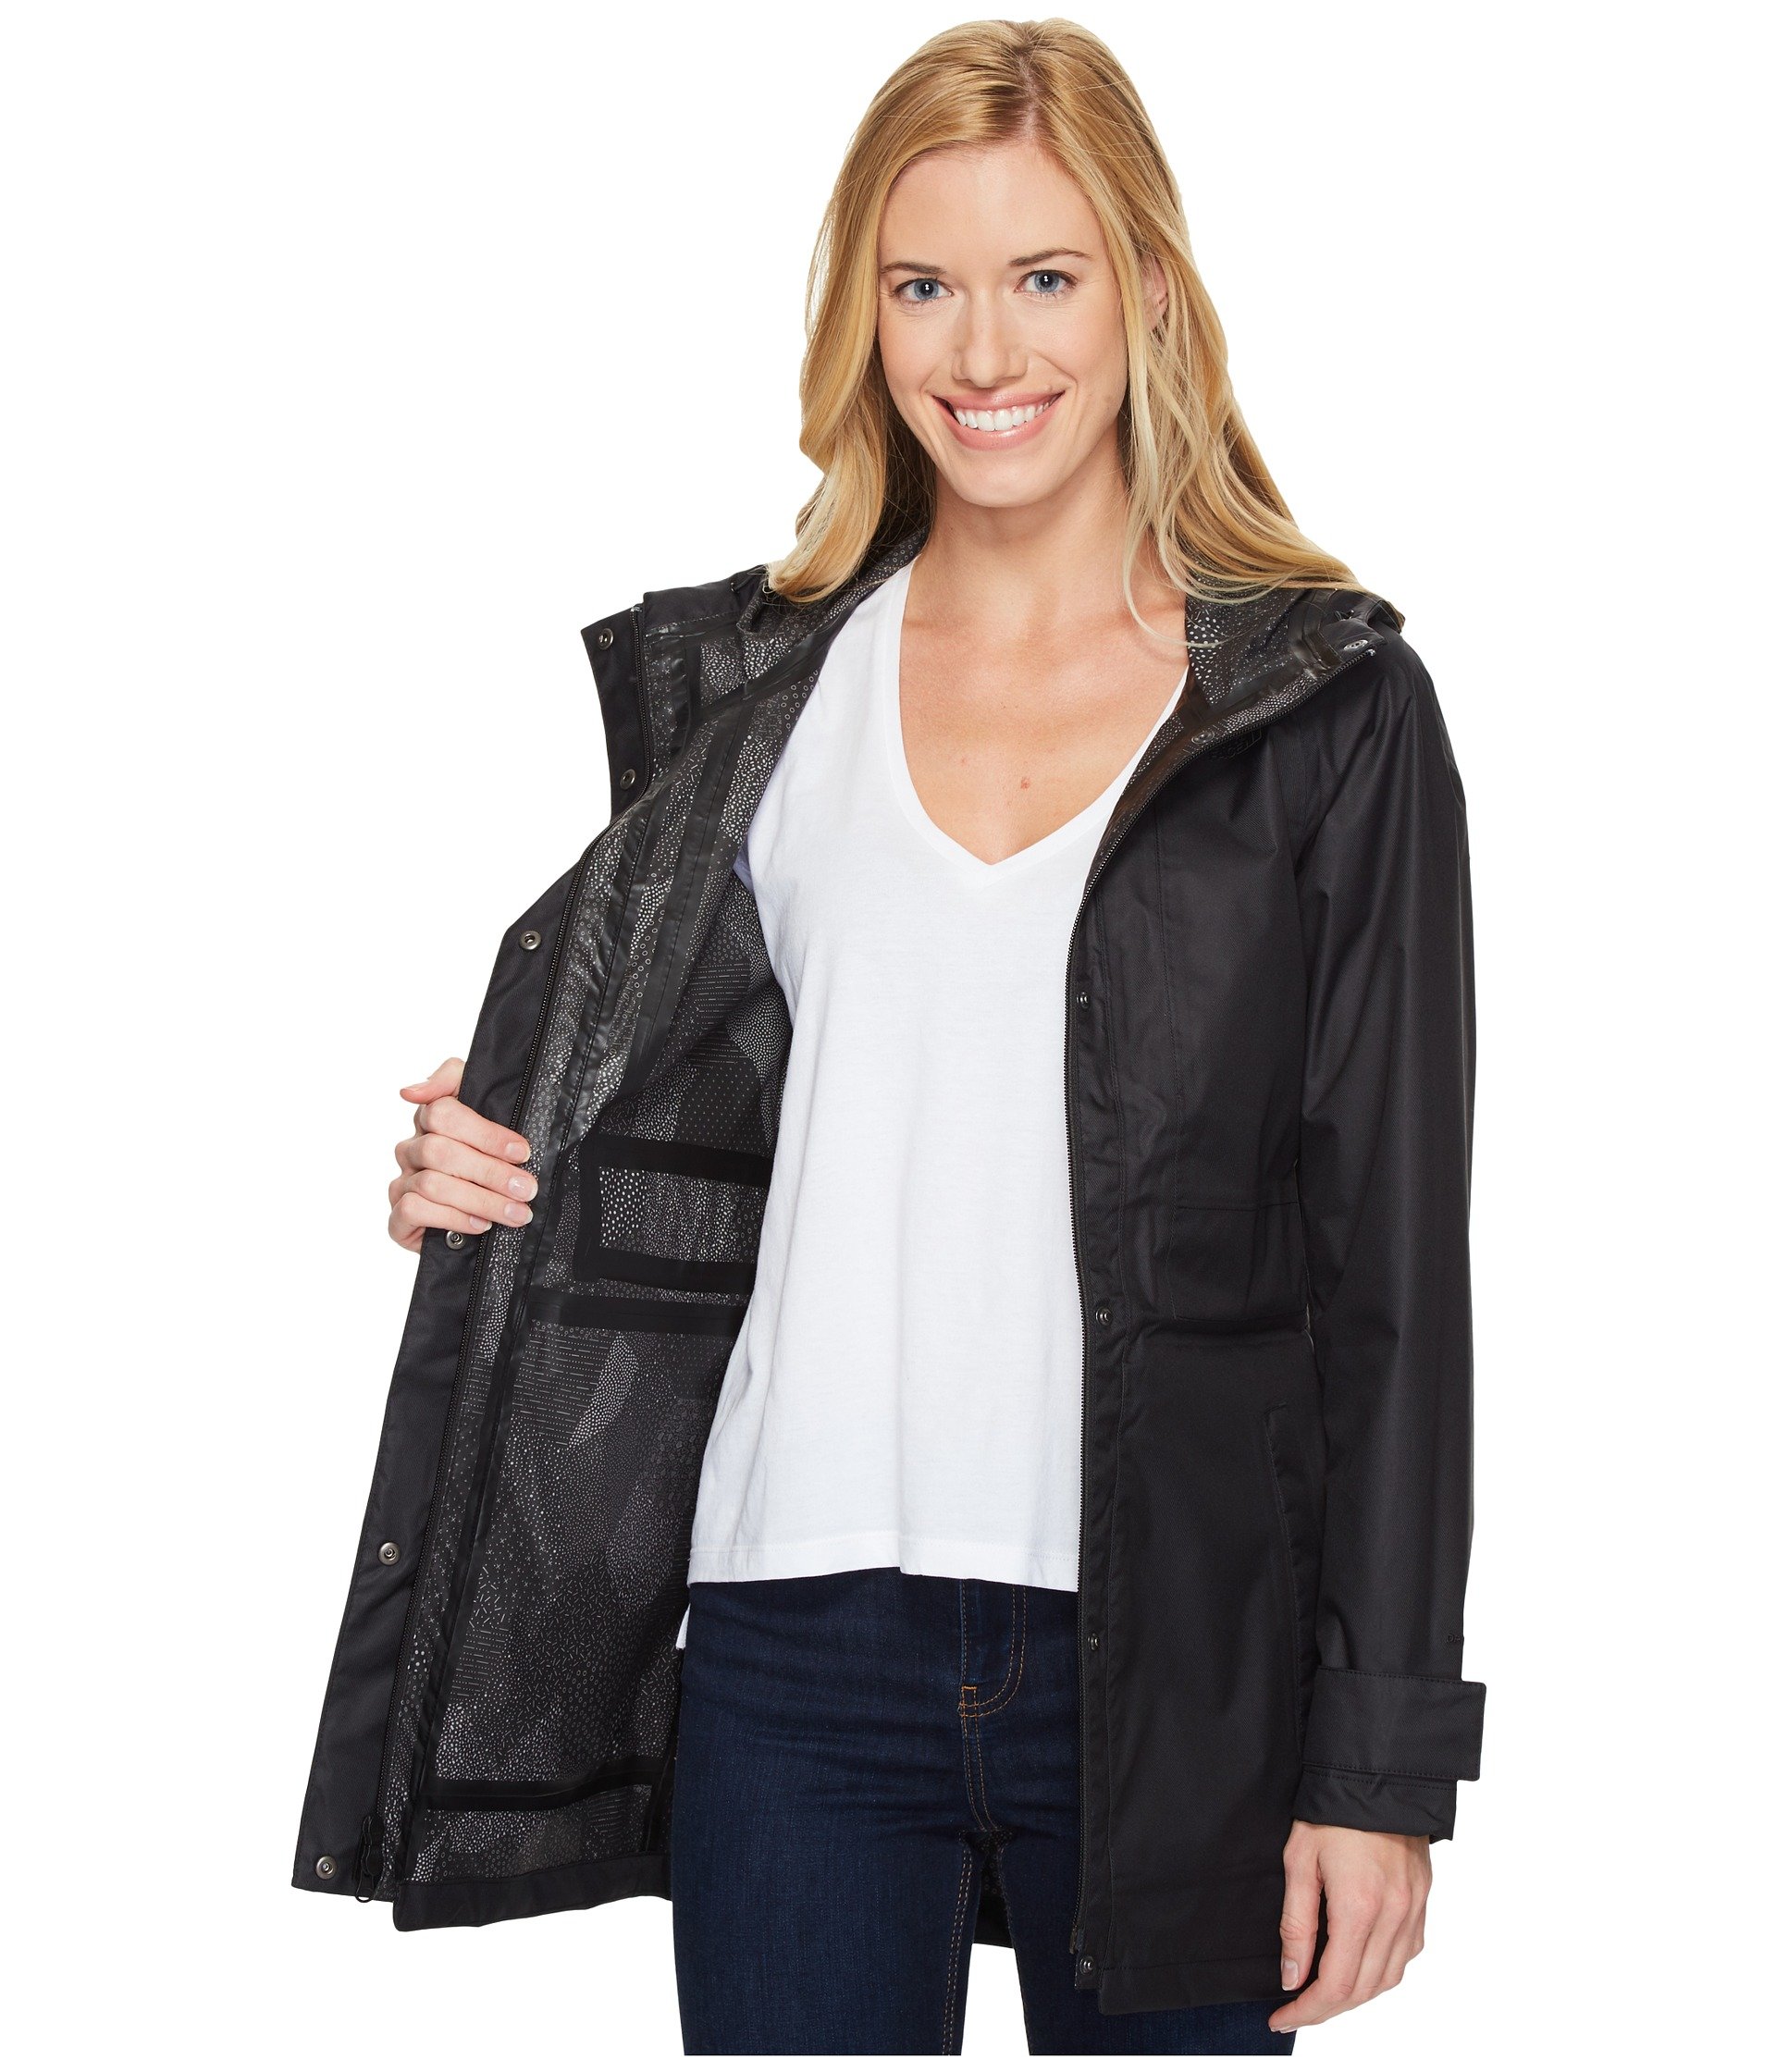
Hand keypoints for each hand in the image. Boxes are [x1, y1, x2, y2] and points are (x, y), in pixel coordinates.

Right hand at [386, 1057, 534, 1252]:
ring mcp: (402, 1184)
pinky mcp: (397, 1219)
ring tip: (515, 1213)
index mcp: (430, 1121)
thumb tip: (411, 1091)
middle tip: (526, 1189)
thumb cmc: (490, 1167)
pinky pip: (413, 1209)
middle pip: (440, 1151)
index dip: (485, 1133)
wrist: (480, 1230)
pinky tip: (479, 1224)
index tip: (522, 1152)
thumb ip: (454, 1081)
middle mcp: (412, 1150)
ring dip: (481, 1200)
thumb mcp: (491, 1119)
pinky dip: (451, 1217)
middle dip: (490, 1172)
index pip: (443, 1111)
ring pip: (431, 1183)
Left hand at [1270, 1820, 1429, 2031]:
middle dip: (1326, 2009)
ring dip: (1356, 1995)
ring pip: (1388, 1979)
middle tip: (1295, 2011)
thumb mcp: (1299, 1862)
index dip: (1307, 2010)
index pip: (1335, 1985)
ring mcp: (1415, 1911)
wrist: (1377, 1776)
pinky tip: (1359, 1966)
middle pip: (1363, 1990)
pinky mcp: (1424, 1902)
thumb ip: (1296, 1924)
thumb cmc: (1332, 1812)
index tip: (1281, 2018)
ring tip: (1323, 1994)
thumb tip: (1291, 1976)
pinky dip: (1382, 1972)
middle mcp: (1394, 1917)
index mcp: (1359, 1907)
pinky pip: (1406, 1955)